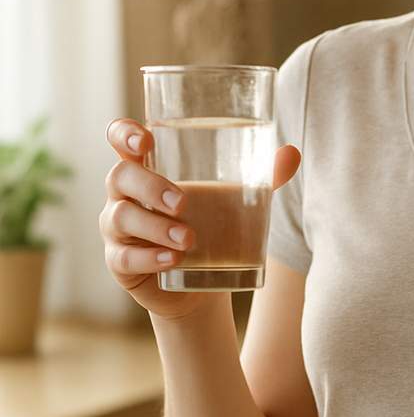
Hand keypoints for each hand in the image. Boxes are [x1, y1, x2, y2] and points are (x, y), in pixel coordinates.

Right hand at [99, 119, 300, 320]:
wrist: (199, 283)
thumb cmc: (211, 226)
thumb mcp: (232, 200)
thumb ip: (259, 176)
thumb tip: (292, 154)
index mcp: (148, 167)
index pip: (119, 139)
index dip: (123, 133)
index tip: (144, 139)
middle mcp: (125, 194)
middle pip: (120, 177)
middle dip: (150, 186)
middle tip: (184, 202)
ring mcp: (117, 229)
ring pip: (120, 218)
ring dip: (155, 226)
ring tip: (188, 239)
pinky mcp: (119, 262)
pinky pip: (124, 258)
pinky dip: (149, 258)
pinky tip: (172, 260)